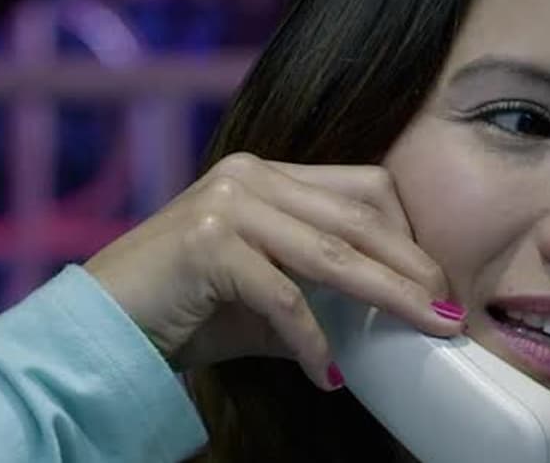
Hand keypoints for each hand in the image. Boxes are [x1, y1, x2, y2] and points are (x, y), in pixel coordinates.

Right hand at [84, 152, 462, 389]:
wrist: (98, 330)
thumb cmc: (184, 312)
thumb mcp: (263, 293)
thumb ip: (319, 288)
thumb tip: (394, 315)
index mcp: (267, 175)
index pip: (364, 189)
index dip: (410, 234)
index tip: (440, 281)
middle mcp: (250, 177)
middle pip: (360, 220)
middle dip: (414, 269)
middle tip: (450, 312)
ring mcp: (227, 205)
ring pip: (334, 254)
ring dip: (389, 298)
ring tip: (426, 331)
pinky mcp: (207, 246)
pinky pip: (283, 296)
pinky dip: (310, 339)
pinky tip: (326, 374)